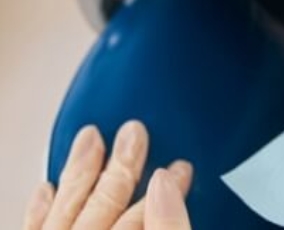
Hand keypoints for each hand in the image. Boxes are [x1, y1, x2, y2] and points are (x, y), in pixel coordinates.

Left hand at [22, 121, 192, 229]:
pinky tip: (47, 187)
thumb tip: (168, 185)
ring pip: (68, 209)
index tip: (181, 167)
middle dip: (121, 165)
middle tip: (134, 132)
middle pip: (104, 202)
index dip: (167, 186)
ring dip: (80, 172)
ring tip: (89, 139)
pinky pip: (35, 228)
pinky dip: (41, 207)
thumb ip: (169, 227)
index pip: (146, 213)